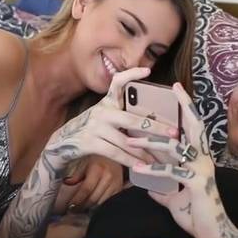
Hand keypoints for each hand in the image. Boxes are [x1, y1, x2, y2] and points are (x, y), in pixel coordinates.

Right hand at [45, 67, 178, 170]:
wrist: (63, 144)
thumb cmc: (93, 130)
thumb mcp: (105, 116)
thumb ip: (123, 114)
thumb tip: (153, 120)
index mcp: (107, 102)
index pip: (117, 82)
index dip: (131, 74)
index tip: (148, 70)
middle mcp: (102, 111)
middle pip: (132, 119)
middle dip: (156, 127)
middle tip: (173, 133)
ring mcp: (95, 127)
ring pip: (126, 140)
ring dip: (146, 151)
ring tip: (161, 158)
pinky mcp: (90, 142)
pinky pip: (116, 152)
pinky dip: (130, 160)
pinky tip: (142, 166)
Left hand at [61, 156, 124, 211]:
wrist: (114, 158)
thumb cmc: (96, 161)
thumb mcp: (84, 164)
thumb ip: (76, 176)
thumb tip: (66, 183)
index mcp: (97, 169)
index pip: (86, 189)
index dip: (77, 200)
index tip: (70, 207)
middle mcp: (108, 177)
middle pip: (93, 199)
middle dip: (82, 207)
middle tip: (73, 211)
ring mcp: (115, 184)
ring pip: (101, 203)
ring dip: (90, 209)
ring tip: (82, 210)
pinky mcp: (119, 190)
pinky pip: (108, 203)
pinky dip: (99, 207)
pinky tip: (92, 208)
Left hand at [126, 83, 227, 237]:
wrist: (214, 236)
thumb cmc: (196, 216)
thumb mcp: (175, 200)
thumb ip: (163, 190)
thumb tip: (149, 188)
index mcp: (199, 158)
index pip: (192, 128)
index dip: (186, 108)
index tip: (176, 89)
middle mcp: (203, 159)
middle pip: (194, 127)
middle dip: (183, 106)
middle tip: (172, 89)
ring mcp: (201, 170)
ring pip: (175, 148)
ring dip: (150, 143)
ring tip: (130, 140)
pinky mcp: (197, 184)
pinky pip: (172, 172)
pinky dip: (152, 170)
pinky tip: (135, 170)